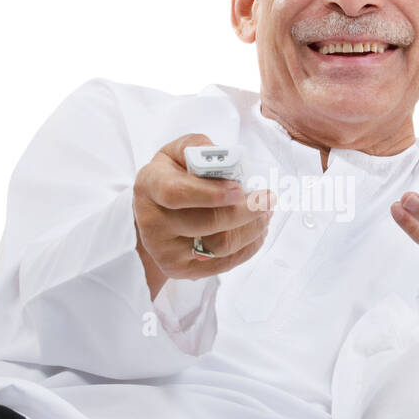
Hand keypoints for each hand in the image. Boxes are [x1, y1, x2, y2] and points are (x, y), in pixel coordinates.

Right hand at [132, 133, 274, 299]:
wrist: (154, 216)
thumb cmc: (171, 177)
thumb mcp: (177, 153)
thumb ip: (199, 148)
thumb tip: (226, 158)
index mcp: (150, 186)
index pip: (176, 193)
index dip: (210, 193)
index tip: (239, 190)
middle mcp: (152, 222)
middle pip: (206, 223)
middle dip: (245, 212)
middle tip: (268, 199)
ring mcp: (165, 251)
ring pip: (220, 245)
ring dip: (252, 229)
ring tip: (266, 213)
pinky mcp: (180, 270)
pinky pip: (224, 263)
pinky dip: (248, 247)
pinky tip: (257, 231)